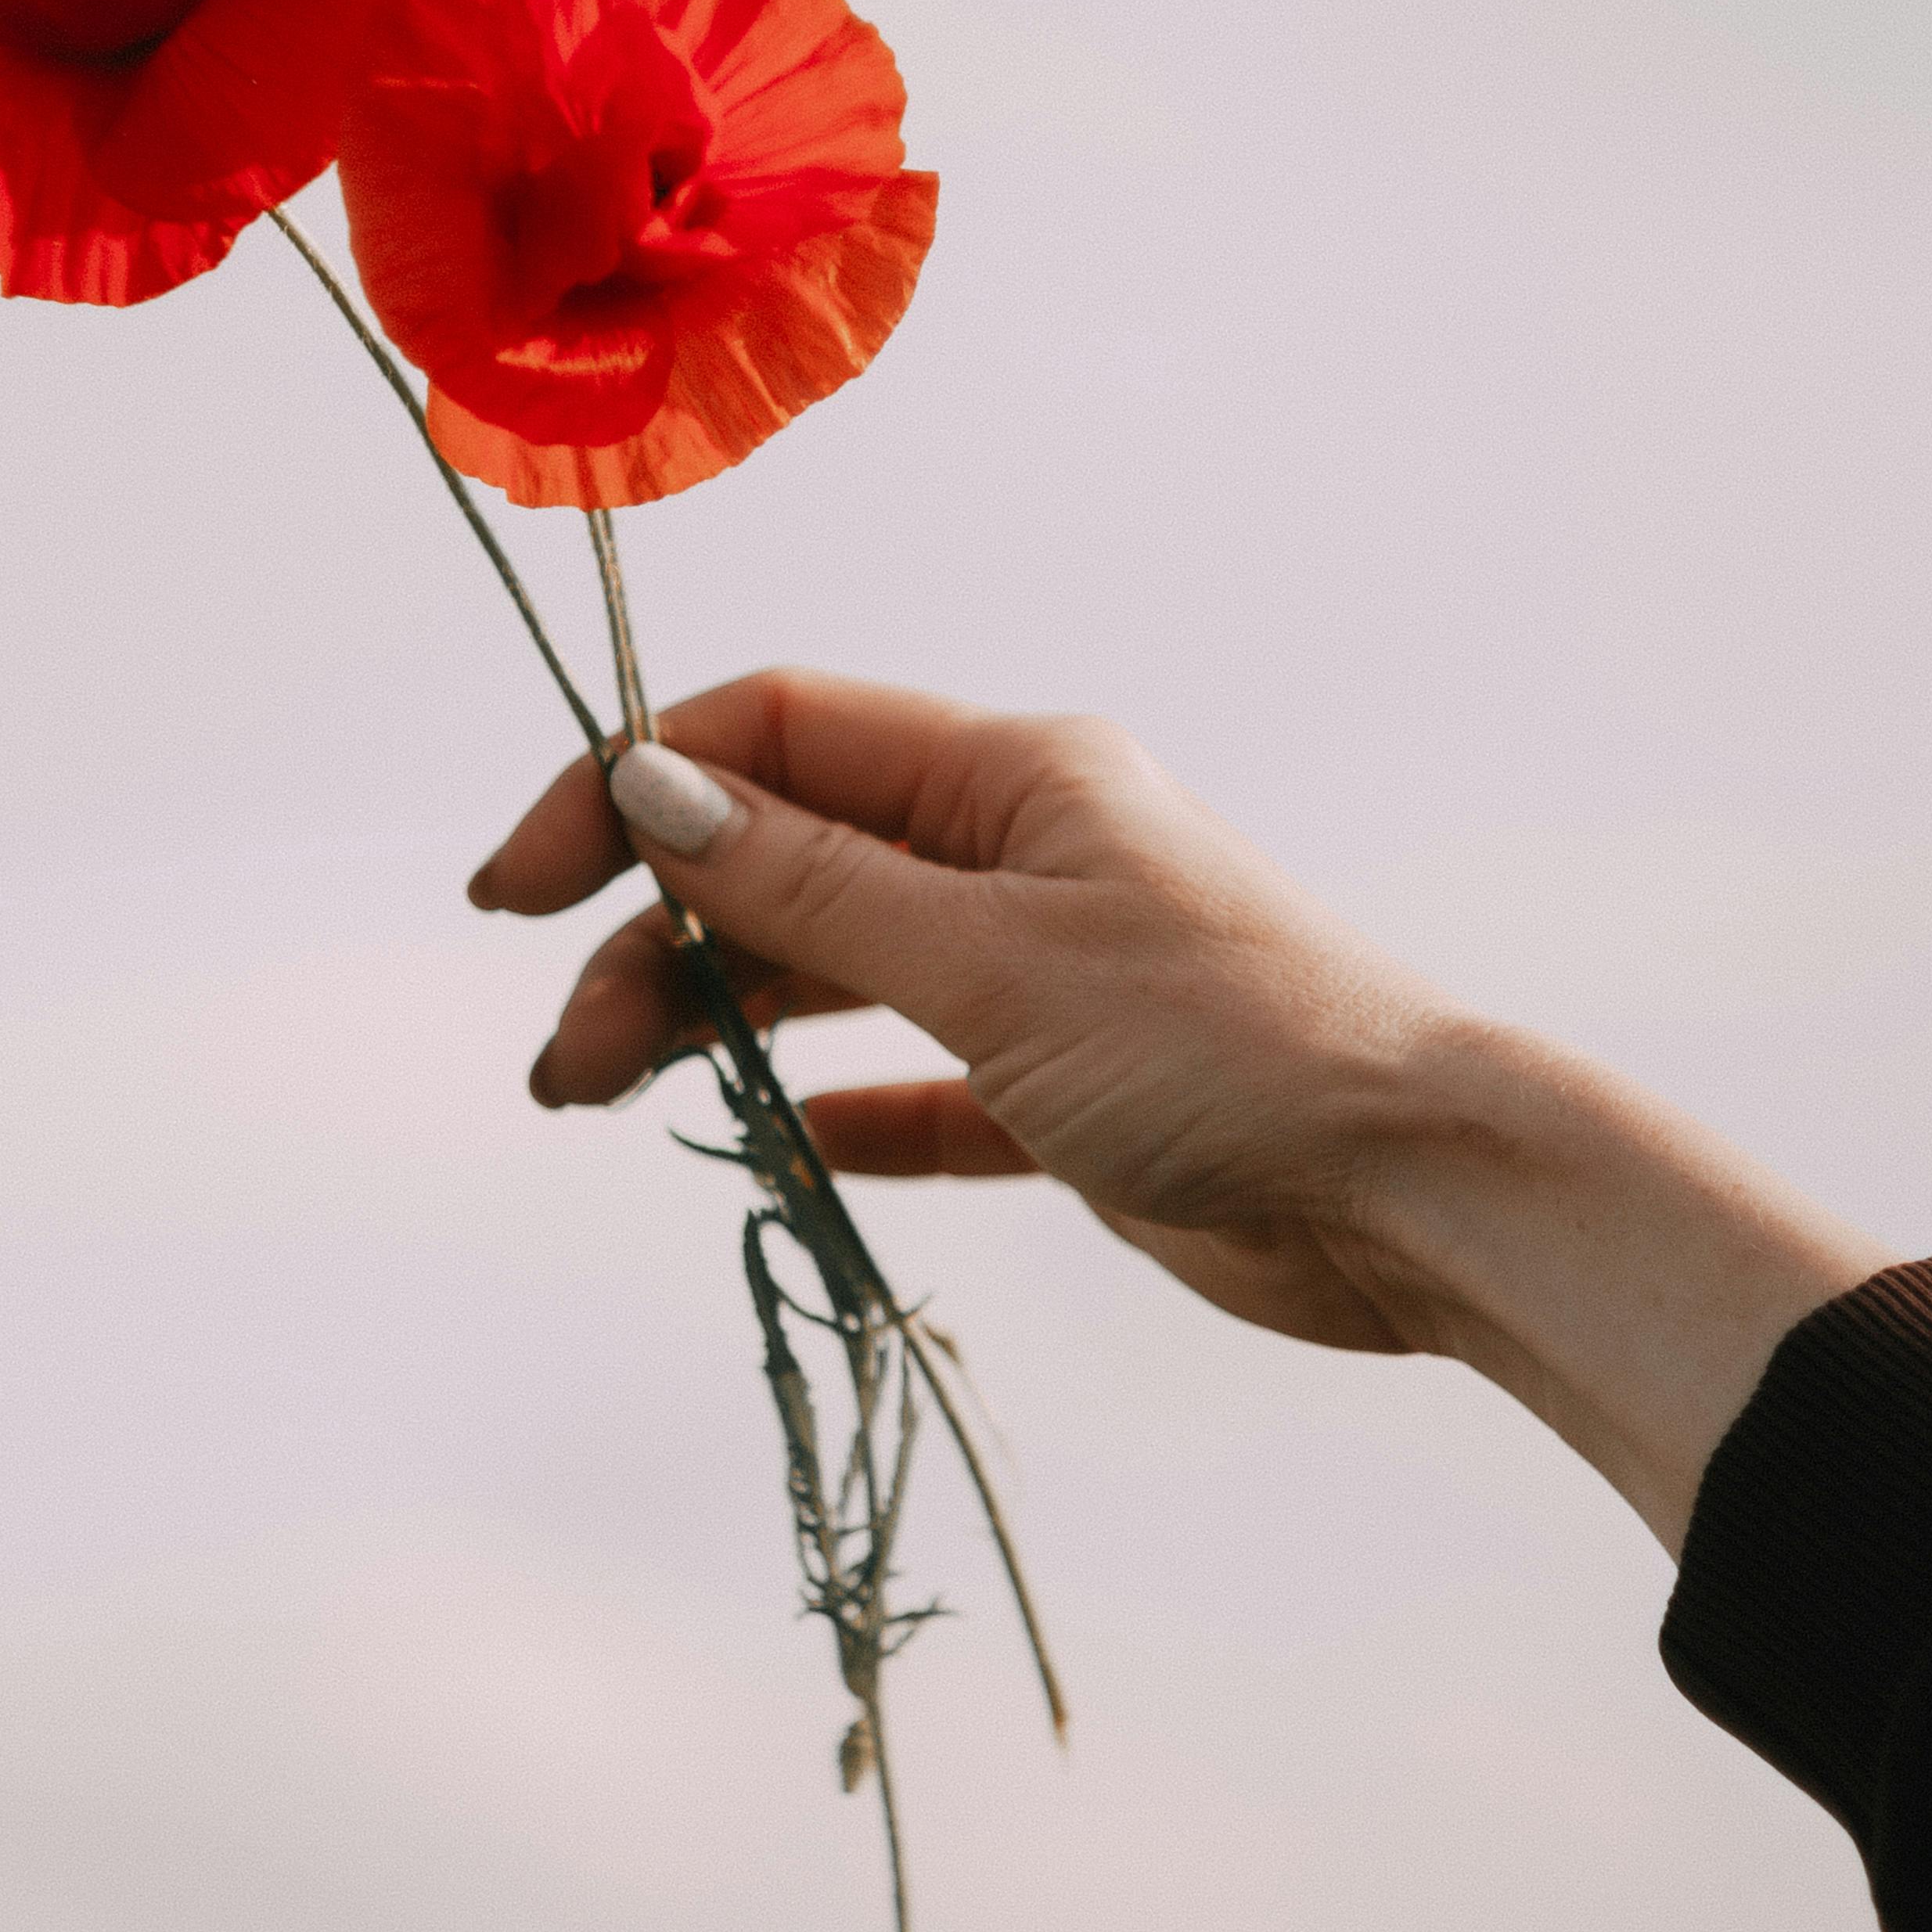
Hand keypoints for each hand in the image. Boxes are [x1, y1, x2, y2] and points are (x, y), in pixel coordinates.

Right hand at [471, 668, 1461, 1355]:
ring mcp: (1046, 968)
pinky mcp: (1074, 1091)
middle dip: (653, 943)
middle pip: (783, 861)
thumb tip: (656, 790)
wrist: (1414, 1193)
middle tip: (568, 1068)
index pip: (771, 738)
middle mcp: (1021, 852)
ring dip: (715, 1026)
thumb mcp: (989, 960)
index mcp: (1010, 775)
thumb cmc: (1228, 1048)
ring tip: (610, 1102)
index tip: (517, 889)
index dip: (628, 791)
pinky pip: (921, 1082)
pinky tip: (779, 1144)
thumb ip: (811, 890)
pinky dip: (839, 1104)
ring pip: (832, 971)